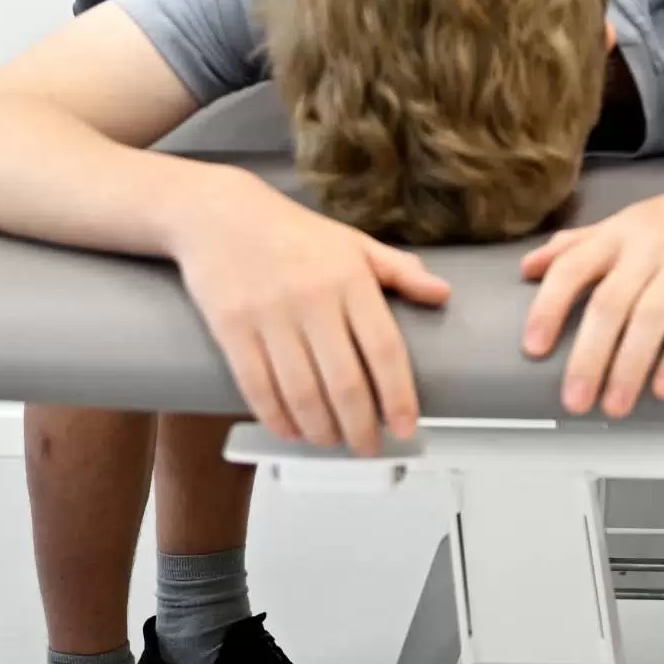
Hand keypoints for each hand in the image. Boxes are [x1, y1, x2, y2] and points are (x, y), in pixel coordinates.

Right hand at [172, 173, 451, 453]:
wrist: (220, 214)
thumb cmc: (294, 233)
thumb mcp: (353, 242)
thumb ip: (399, 270)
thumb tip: (443, 294)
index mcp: (349, 277)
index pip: (384, 348)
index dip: (398, 395)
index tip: (406, 427)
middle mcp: (312, 298)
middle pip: (344, 382)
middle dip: (360, 427)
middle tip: (368, 448)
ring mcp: (269, 316)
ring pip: (302, 393)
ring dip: (321, 431)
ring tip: (333, 442)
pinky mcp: (231, 329)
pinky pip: (258, 388)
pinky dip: (277, 419)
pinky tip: (292, 431)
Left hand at [519, 163, 663, 416]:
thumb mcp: (624, 223)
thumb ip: (576, 245)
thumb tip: (528, 267)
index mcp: (617, 234)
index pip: (572, 267)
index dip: (549, 308)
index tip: (533, 348)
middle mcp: (648, 245)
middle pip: (610, 302)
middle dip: (589, 356)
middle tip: (576, 399)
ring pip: (652, 315)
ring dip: (630, 366)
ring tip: (616, 405)